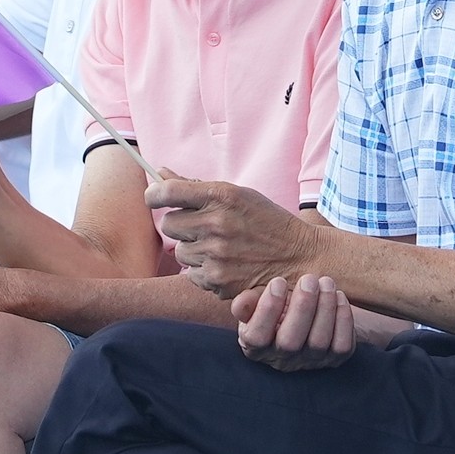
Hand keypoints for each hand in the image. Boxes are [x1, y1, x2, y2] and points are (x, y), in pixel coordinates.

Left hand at [146, 174, 323, 296]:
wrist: (300, 257)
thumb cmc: (266, 221)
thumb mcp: (237, 195)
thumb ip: (196, 186)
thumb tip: (159, 172)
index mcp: (222, 195)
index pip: (167, 192)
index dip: (154, 195)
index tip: (154, 198)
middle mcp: (216, 224)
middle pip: (168, 224)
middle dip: (181, 225)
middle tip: (202, 226)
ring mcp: (216, 255)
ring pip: (180, 251)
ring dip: (194, 250)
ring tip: (220, 248)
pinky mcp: (217, 281)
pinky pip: (191, 274)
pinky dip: (204, 271)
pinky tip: (226, 265)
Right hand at [233, 273, 360, 372]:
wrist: (307, 313)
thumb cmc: (277, 306)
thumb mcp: (257, 302)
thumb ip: (248, 302)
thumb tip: (241, 303)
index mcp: (256, 345)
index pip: (256, 337)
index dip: (267, 310)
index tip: (278, 282)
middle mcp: (282, 359)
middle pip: (290, 342)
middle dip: (302, 308)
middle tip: (309, 279)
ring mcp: (310, 362)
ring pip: (318, 342)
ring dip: (325, 308)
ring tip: (326, 282)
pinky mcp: (334, 359)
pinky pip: (342, 346)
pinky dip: (343, 320)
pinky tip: (339, 298)